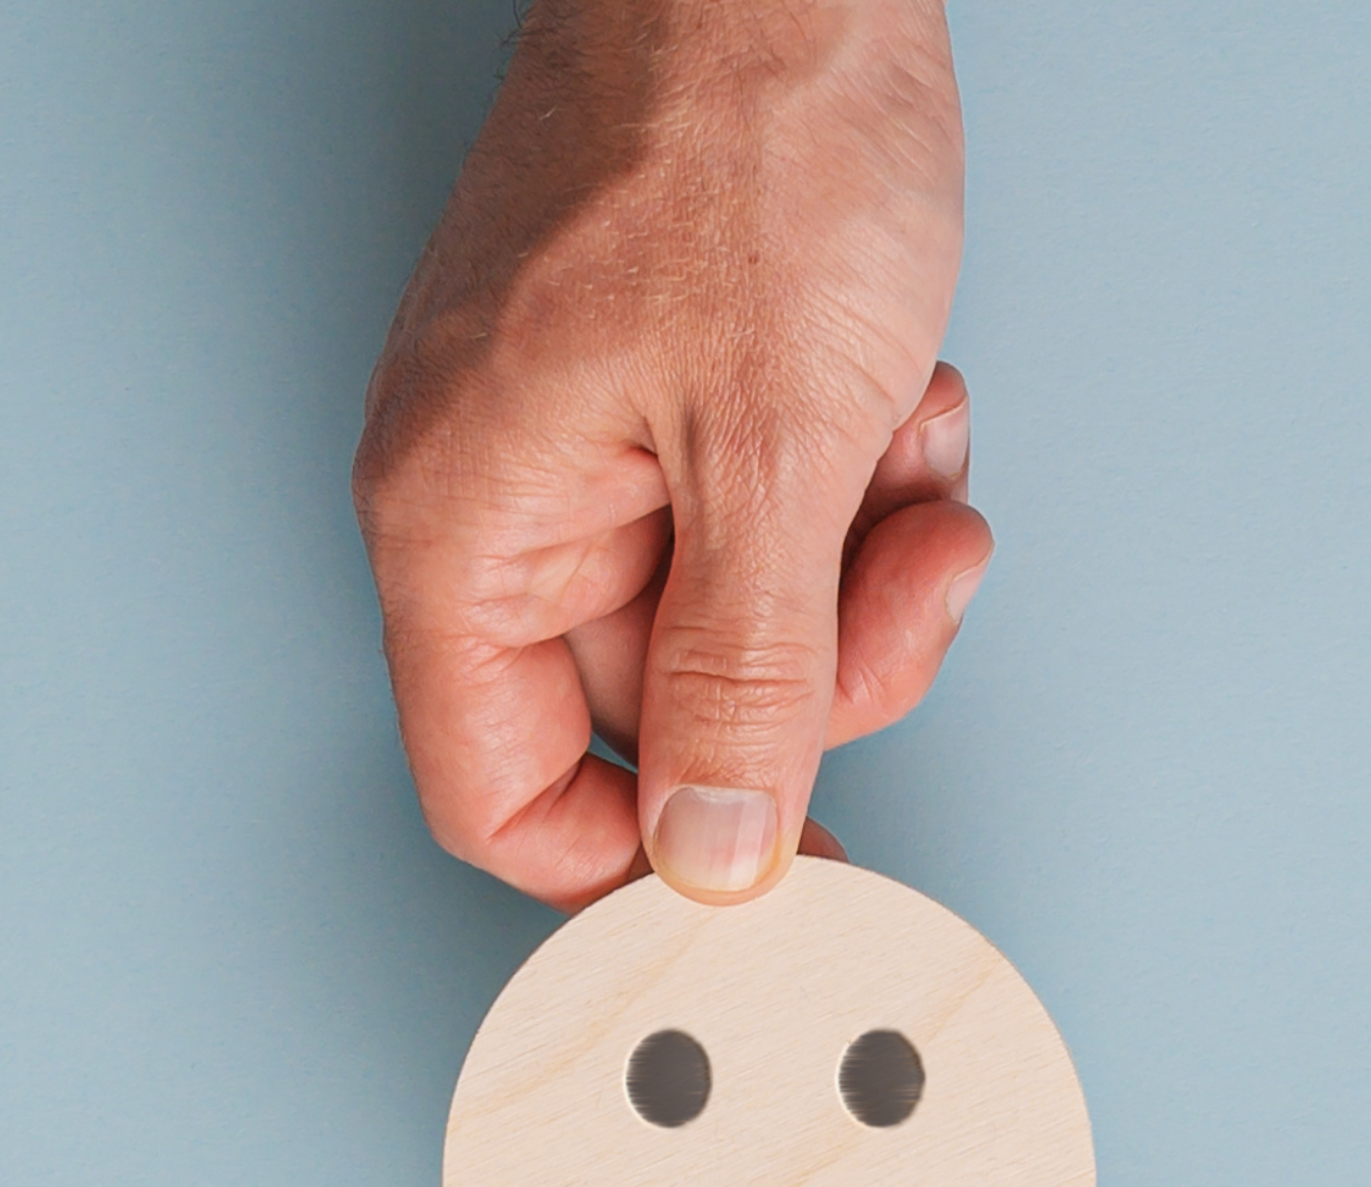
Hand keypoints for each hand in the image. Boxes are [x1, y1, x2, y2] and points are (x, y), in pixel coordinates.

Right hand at [354, 0, 988, 911]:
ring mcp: (600, 454)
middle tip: (901, 579)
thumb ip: (747, 675)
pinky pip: (783, 530)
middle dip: (819, 666)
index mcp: (468, 528)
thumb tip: (717, 857)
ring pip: (750, 626)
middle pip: (668, 715)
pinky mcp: (684, 407)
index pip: (505, 796)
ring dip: (863, 570)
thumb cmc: (741, 130)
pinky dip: (865, 491)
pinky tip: (897, 397)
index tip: (772, 872)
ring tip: (901, 443)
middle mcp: (513, 505)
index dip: (638, 863)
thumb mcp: (770, 449)